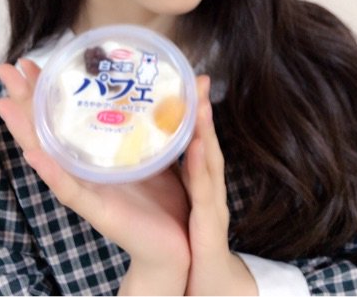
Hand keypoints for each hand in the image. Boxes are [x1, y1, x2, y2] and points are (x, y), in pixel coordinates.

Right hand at [0, 59, 190, 294]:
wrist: (176, 244)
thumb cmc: (166, 193)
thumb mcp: (170, 147)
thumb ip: (179, 115)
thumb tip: (199, 78)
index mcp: (98, 152)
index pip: (68, 115)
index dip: (50, 90)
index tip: (34, 62)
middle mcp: (85, 167)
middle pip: (48, 129)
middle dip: (26, 99)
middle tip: (7, 70)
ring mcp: (87, 188)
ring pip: (48, 155)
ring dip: (26, 129)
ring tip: (6, 104)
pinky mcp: (97, 209)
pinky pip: (70, 190)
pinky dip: (52, 172)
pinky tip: (36, 153)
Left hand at [182, 76, 257, 295]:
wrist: (189, 277)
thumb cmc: (182, 234)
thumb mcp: (174, 194)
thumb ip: (167, 166)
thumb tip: (146, 136)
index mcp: (196, 175)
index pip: (198, 134)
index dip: (198, 108)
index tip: (194, 79)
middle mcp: (207, 183)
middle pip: (207, 139)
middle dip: (204, 109)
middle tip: (201, 79)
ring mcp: (211, 202)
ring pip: (210, 159)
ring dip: (206, 130)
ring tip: (201, 102)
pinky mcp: (207, 223)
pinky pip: (203, 192)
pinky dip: (202, 168)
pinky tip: (197, 147)